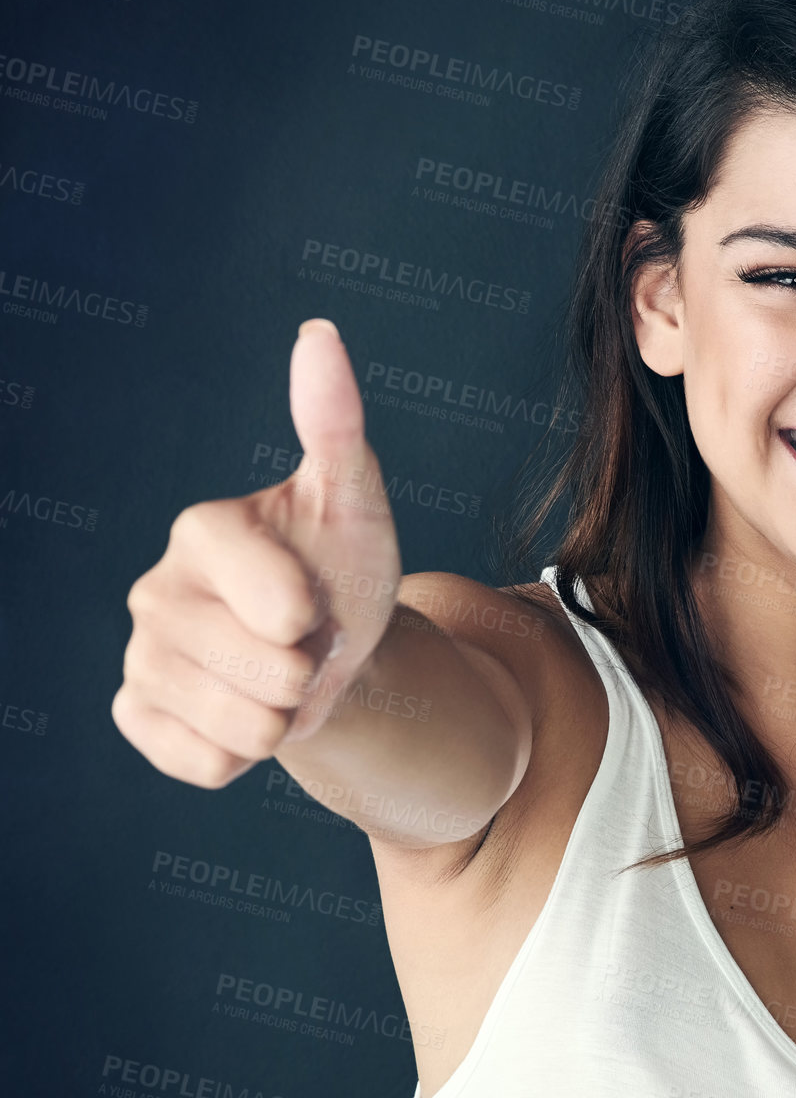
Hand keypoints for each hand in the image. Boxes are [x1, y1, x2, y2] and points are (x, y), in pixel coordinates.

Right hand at [112, 318, 403, 784]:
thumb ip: (334, 423)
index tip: (317, 601)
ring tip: (280, 674)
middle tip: (305, 643)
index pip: (283, 608)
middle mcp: (155, 591)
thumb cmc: (342, 566)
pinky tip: (245, 713)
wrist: (329, 647)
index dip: (320, 619)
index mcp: (202, 531)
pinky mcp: (139, 716)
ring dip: (284, 716)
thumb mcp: (354, 499)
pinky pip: (207, 764)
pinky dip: (247, 753)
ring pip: (242, 729)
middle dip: (310, 672)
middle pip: (265, 676)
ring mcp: (141, 658)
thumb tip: (319, 333)